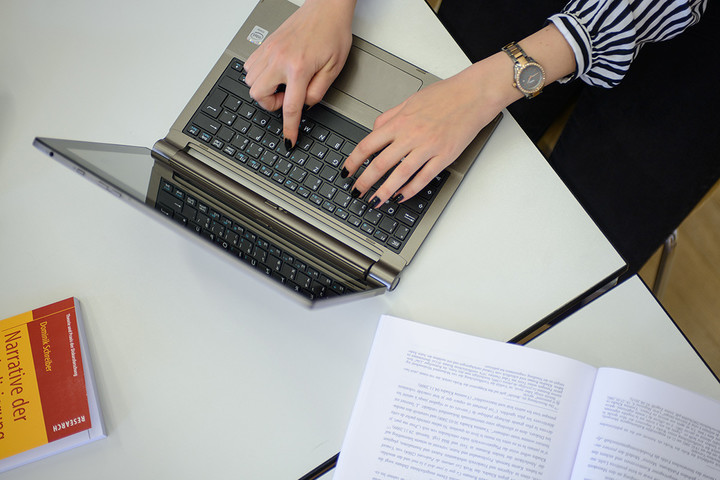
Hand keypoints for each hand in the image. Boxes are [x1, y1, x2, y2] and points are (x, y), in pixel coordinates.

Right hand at [243, 0, 355, 146]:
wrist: (326, 7)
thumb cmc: (333, 33)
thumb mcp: (333, 69)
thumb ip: (317, 92)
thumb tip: (304, 106)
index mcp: (299, 67)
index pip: (289, 107)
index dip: (289, 128)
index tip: (288, 140)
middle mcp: (279, 58)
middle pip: (258, 94)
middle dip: (270, 103)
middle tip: (287, 98)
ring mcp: (269, 49)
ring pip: (250, 80)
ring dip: (263, 89)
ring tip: (282, 84)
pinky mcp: (266, 43)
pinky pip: (250, 66)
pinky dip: (258, 75)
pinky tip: (274, 73)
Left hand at [342, 56, 517, 206]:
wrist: (474, 94)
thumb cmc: (446, 95)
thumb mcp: (410, 100)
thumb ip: (390, 116)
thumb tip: (375, 130)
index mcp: (400, 122)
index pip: (367, 145)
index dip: (353, 162)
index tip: (347, 172)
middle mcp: (411, 135)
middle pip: (380, 164)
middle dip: (365, 182)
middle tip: (356, 192)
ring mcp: (428, 147)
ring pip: (400, 175)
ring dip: (385, 191)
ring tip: (376, 201)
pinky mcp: (444, 156)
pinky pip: (424, 178)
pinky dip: (411, 190)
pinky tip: (402, 196)